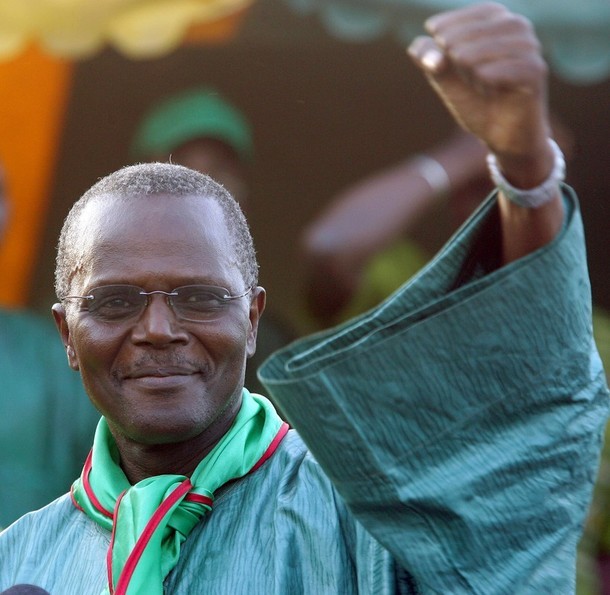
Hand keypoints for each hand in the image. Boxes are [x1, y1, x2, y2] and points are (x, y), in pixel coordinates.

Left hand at [408, 2, 553, 187]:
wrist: (501, 138)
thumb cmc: (478, 106)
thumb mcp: (449, 84)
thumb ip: (433, 65)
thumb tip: (416, 46)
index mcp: (501, 30)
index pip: (484, 11)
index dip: (457, 17)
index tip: (431, 29)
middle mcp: (521, 37)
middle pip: (499, 21)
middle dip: (466, 31)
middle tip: (444, 46)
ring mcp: (532, 56)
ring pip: (514, 40)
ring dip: (482, 48)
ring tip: (459, 61)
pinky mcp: (537, 78)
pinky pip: (524, 66)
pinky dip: (500, 70)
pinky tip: (481, 77)